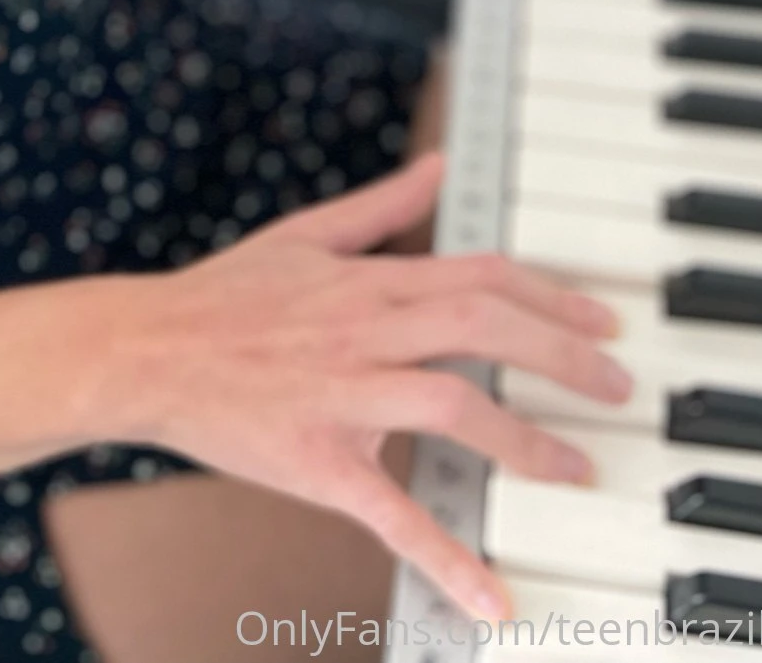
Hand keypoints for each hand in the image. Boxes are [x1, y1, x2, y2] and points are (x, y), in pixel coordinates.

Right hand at [98, 152, 628, 622]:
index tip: (600, 321)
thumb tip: (438, 167)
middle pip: (484, 326)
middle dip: (563, 354)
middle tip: (617, 386)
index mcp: (367, 281)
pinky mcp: (318, 460)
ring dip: (526, 440)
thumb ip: (381, 208)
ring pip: (453, 403)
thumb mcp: (305, 235)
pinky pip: (390, 510)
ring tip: (577, 469)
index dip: (551, 296)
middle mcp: (364, 330)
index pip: (481, 275)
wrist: (144, 350)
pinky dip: (445, 554)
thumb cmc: (223, 297)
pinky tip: (490, 594)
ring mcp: (343, 395)